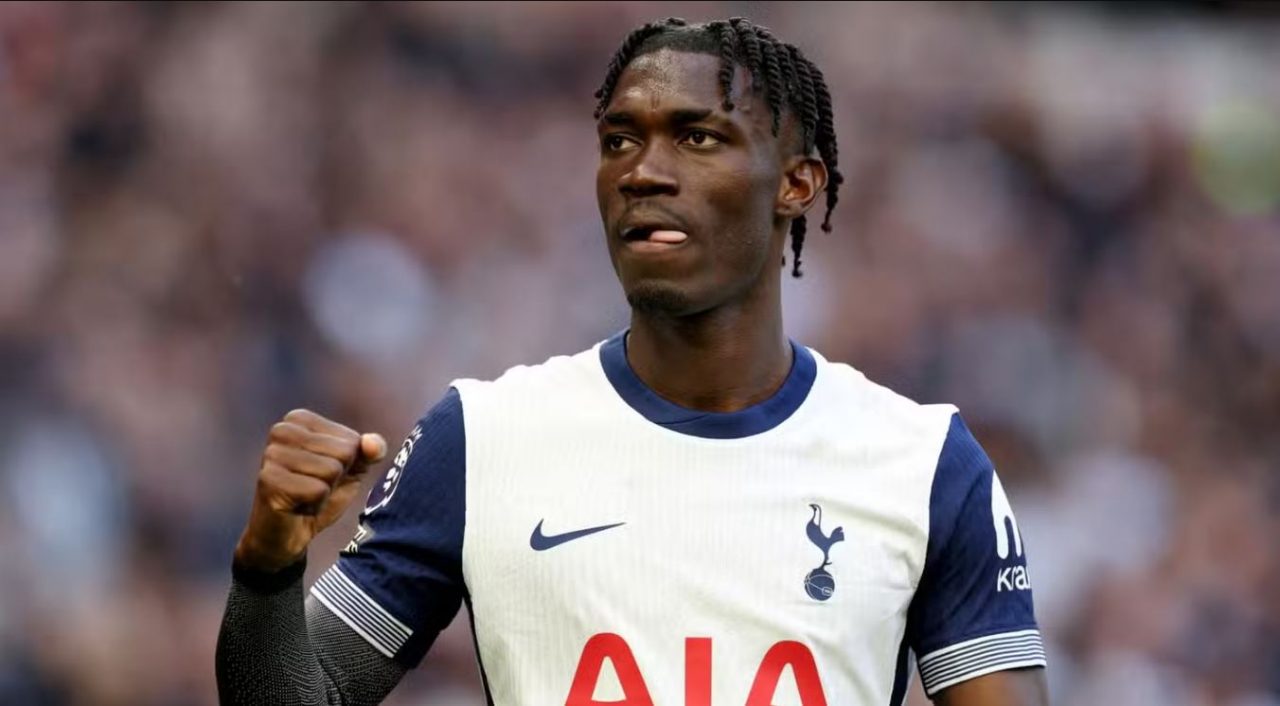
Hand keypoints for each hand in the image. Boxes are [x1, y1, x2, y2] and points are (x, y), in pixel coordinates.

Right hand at [234, 409, 386, 571]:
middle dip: (336, 478)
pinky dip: (314, 504)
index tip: (324, 473)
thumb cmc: (319, 493)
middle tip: (313, 486)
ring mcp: (271, 454)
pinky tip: (297, 505)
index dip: (347, 464)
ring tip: (305, 495)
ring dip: (324, 491)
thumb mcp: (353, 468)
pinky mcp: (268, 480)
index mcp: (299, 419)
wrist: (288, 532)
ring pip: (331, 471)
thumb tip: (372, 444)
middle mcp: (282, 430)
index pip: (352, 441)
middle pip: (343, 453)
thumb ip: (371, 451)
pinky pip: (317, 490)